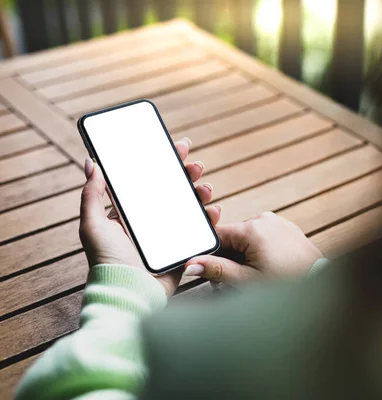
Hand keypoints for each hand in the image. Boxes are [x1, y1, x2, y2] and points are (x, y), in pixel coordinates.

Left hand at [79, 137, 220, 296]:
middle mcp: (154, 221)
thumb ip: (92, 195)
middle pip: (176, 190)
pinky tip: (214, 210)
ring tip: (206, 187)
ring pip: (192, 207)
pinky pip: (202, 230)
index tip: (180, 147)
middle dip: (188, 174)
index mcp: (134, 212)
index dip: (166, 162)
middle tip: (196, 165)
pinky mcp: (185, 249)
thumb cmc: (107, 261)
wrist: (128, 293)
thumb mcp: (92, 225)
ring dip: (201, 193)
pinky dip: (211, 219)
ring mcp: (171, 234)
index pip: (152, 180)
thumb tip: (91, 163)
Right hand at [182, 211, 322, 286]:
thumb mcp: (247, 281)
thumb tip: (191, 265)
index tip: (212, 271)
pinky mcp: (286, 229)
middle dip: (230, 259)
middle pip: (232, 237)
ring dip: (245, 256)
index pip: (217, 235)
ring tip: (257, 275)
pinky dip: (260, 251)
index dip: (210, 255)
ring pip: (247, 238)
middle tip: (238, 281)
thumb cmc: (286, 284)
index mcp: (252, 228)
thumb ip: (217, 270)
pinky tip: (269, 267)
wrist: (319, 284)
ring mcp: (277, 222)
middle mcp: (264, 219)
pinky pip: (263, 237)